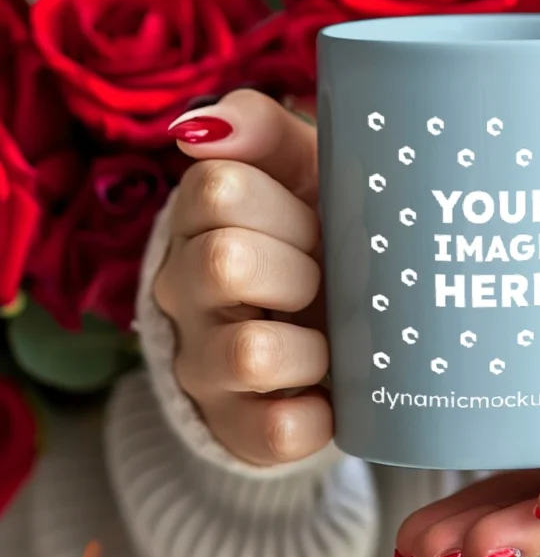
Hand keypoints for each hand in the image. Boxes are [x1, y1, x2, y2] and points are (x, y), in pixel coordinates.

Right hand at [154, 90, 332, 464]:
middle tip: (329, 277)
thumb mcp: (303, 170)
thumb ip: (261, 129)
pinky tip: (336, 395)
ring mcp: (205, 362)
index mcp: (201, 220)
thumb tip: (203, 126)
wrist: (325, 329)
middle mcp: (186, 290)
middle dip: (300, 269)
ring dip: (315, 346)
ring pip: (250, 353)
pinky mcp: (239, 428)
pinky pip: (278, 430)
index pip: (219, 190)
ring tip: (335, 341)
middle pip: (226, 263)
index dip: (286, 208)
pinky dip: (321, 415)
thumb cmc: (320, 234)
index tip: (318, 223)